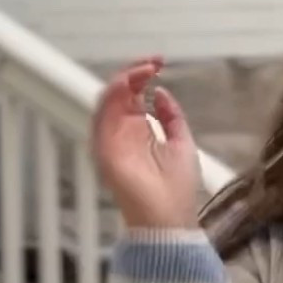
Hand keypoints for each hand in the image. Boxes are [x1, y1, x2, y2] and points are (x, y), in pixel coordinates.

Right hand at [92, 59, 201, 229]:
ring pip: (107, 101)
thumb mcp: (181, 142)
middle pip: (118, 94)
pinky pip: (102, 117)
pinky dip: (113, 97)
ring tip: (142, 70)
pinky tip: (128, 84)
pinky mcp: (104, 150)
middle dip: (133, 72)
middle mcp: (122, 134)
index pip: (133, 95)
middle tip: (152, 63)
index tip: (159, 63)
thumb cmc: (177, 189)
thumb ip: (171, 117)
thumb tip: (161, 93)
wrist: (169, 219)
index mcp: (138, 132)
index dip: (142, 76)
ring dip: (123, 80)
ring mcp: (111, 141)